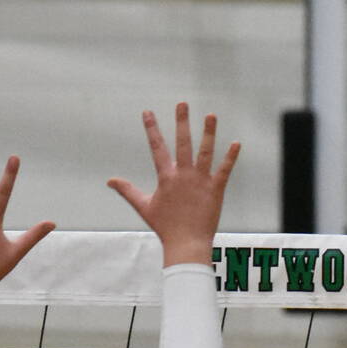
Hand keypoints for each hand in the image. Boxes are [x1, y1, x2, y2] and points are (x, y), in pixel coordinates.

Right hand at [107, 103, 239, 266]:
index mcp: (166, 177)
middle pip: (183, 143)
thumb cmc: (165, 226)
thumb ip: (127, 190)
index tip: (148, 112)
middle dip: (182, 122)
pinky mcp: (215, 189)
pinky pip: (224, 170)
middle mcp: (183, 175)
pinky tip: (236, 143)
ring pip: (205, 152)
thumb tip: (110, 180)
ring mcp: (200, 181)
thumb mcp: (144, 206)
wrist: (186, 243)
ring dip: (209, 133)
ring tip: (211, 116)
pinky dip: (230, 157)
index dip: (152, 129)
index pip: (157, 148)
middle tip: (182, 104)